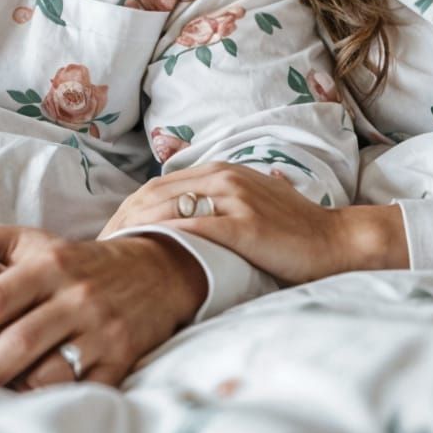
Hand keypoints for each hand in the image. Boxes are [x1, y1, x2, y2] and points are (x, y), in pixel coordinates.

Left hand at [0, 223, 207, 389]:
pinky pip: (83, 389)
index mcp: (48, 264)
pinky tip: (26, 415)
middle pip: (18, 341)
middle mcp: (75, 294)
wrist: (157, 270)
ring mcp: (101, 327)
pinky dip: (54, 404)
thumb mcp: (33, 241)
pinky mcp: (122, 357)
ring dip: (14, 393)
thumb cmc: (78, 262)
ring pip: (51, 369)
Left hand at [102, 163, 406, 282]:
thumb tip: (180, 222)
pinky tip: (146, 262)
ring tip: (112, 261)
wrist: (336, 242)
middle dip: (120, 223)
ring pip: (168, 210)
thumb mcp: (252, 203)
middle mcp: (223, 177)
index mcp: (220, 170)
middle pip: (153, 195)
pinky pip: (196, 231)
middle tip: (96, 253)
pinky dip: (165, 244)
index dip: (125, 211)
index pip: (156, 186)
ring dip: (134, 234)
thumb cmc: (293, 231)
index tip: (105, 238)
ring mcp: (234, 199)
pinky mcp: (245, 226)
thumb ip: (220, 203)